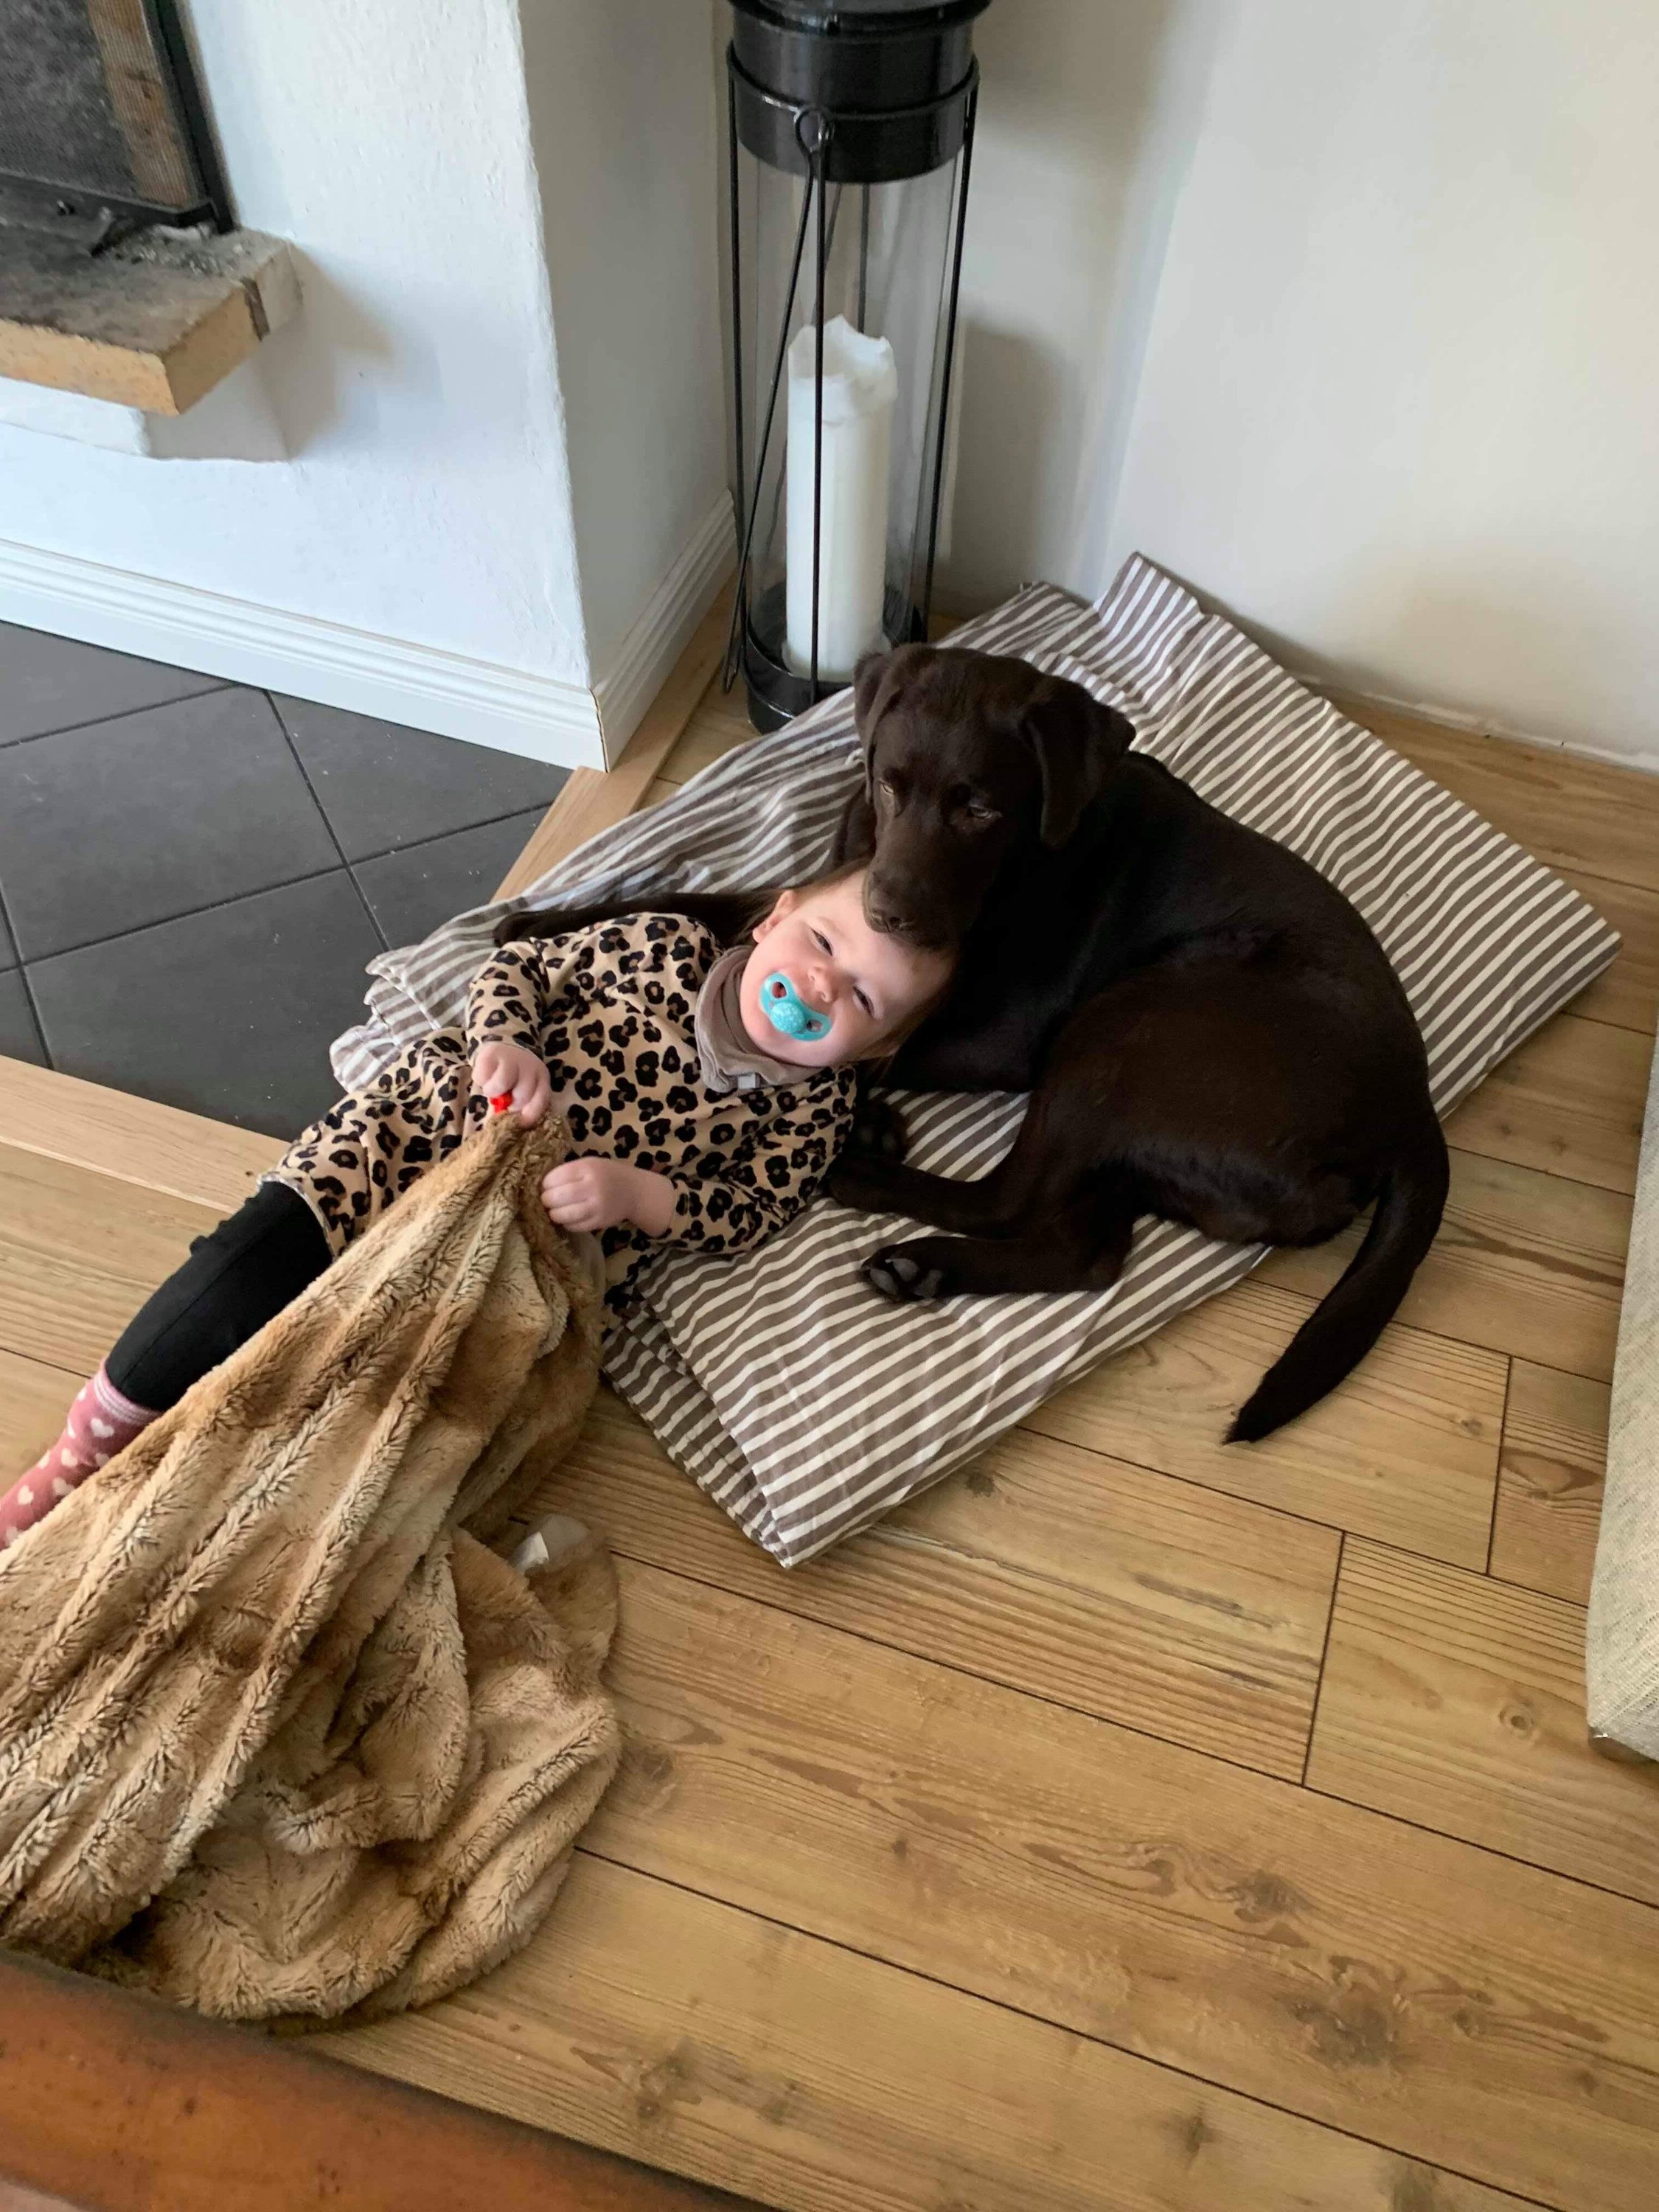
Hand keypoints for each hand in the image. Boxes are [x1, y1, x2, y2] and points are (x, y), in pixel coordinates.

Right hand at [471, 1040, 551, 1125]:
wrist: (504, 1047)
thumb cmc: (514, 1075)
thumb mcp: (522, 1088)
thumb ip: (520, 1104)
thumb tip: (511, 1127)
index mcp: (541, 1078)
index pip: (541, 1099)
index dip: (531, 1115)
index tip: (519, 1124)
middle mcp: (530, 1066)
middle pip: (522, 1094)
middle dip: (511, 1103)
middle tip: (504, 1099)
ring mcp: (511, 1059)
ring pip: (502, 1084)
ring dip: (493, 1091)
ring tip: (492, 1089)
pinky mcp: (491, 1054)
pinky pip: (483, 1076)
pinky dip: (481, 1080)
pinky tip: (485, 1077)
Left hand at [542, 1158, 675, 1236]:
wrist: (634, 1191)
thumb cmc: (606, 1174)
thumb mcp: (589, 1164)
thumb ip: (568, 1172)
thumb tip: (540, 1186)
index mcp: (586, 1168)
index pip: (553, 1178)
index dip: (545, 1184)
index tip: (546, 1186)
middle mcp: (591, 1187)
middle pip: (555, 1198)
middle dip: (546, 1200)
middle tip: (548, 1200)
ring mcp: (596, 1207)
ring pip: (562, 1215)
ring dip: (554, 1214)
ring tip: (555, 1210)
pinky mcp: (599, 1222)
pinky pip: (573, 1226)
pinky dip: (566, 1223)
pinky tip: (568, 1218)